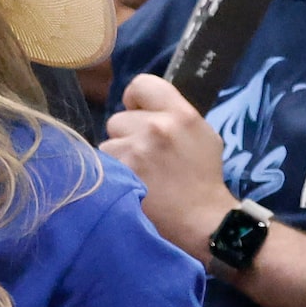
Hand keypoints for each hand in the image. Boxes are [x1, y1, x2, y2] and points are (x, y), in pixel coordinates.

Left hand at [102, 73, 235, 258]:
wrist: (203, 222)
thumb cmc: (203, 180)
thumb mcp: (203, 136)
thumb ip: (174, 117)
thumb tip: (144, 108)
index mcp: (181, 114)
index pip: (142, 84)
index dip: (135, 100)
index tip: (137, 116)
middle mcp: (157, 127)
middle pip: (118, 119)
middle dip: (126, 137)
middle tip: (143, 159)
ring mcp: (136, 151)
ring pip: (107, 144)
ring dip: (117, 159)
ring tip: (138, 177)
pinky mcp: (120, 174)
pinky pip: (102, 165)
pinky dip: (111, 176)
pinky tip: (130, 188)